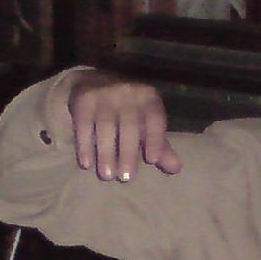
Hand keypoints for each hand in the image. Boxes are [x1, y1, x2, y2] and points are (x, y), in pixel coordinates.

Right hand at [60, 72, 181, 180]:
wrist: (94, 82)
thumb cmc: (129, 111)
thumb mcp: (146, 124)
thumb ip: (160, 146)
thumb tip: (177, 169)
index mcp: (149, 98)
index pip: (155, 119)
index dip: (155, 139)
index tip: (152, 161)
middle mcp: (130, 93)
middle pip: (130, 125)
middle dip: (128, 152)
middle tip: (126, 178)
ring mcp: (105, 94)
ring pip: (106, 126)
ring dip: (106, 153)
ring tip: (107, 176)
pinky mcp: (83, 100)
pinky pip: (84, 125)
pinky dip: (85, 146)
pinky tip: (86, 164)